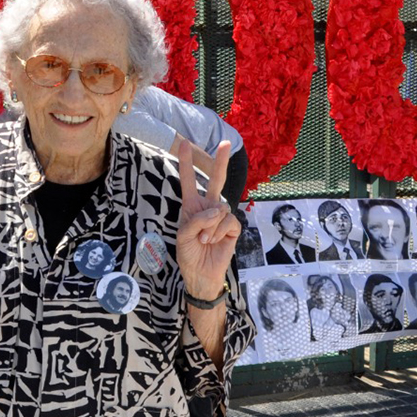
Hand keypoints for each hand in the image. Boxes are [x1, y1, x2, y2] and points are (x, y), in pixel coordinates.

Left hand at [176, 140, 239, 298]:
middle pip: (216, 180)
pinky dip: (218, 232)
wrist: (200, 274)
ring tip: (203, 240)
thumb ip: (197, 219)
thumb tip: (218, 210)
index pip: (189, 181)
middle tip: (226, 143)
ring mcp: (221, 217)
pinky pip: (228, 221)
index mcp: (191, 206)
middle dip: (220, 161)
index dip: (187, 163)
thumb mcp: (183, 235)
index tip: (184, 144)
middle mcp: (207, 207)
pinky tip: (213, 242)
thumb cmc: (188, 254)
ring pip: (220, 208)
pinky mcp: (233, 228)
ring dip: (210, 226)